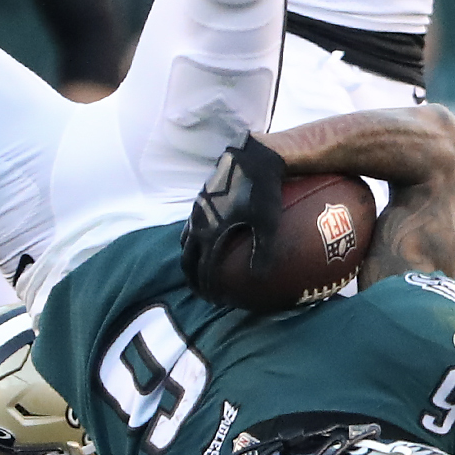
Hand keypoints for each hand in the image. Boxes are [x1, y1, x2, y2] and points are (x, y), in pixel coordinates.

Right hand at [181, 135, 285, 299]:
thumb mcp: (268, 221)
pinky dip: (194, 239)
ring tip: (198, 268)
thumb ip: (263, 251)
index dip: (207, 287)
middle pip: (187, 258)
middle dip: (191, 277)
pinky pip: (191, 225)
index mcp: (210, 231)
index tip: (214, 299)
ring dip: (190, 257)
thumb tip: (259, 279)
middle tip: (201, 291)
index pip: (203, 268)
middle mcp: (198, 222)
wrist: (253, 155)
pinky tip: (208, 239)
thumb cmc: (263, 188)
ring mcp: (197, 209)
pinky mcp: (201, 198)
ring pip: (186, 240)